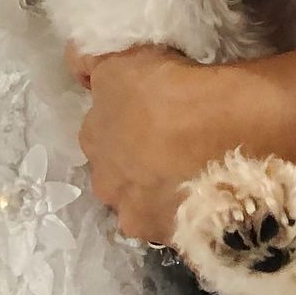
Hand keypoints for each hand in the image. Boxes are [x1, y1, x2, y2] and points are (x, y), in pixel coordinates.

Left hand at [68, 44, 215, 245]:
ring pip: (142, 203)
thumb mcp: (120, 59)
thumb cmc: (169, 87)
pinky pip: (173, 223)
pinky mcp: (167, 236)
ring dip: (157, 192)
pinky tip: (202, 195)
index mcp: (91, 138)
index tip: (149, 114)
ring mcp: (135, 215)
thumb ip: (91, 66)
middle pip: (117, 173)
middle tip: (169, 146)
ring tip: (190, 174)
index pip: (98, 132)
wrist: (219, 129)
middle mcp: (104, 182)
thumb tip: (76, 67)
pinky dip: (184, 212)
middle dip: (135, 163)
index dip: (124, 122)